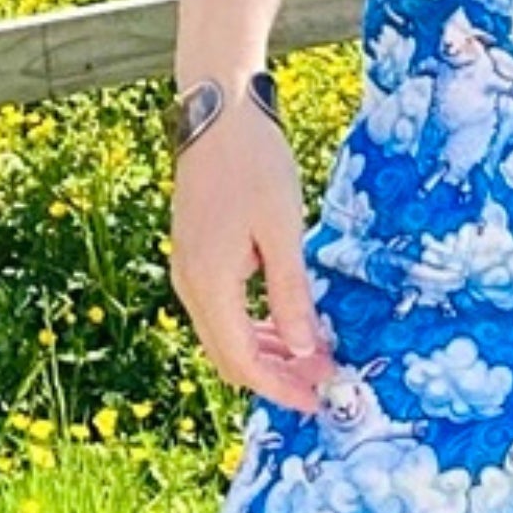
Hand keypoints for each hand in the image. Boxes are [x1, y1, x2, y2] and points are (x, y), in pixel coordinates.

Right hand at [167, 100, 338, 413]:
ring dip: (266, 354)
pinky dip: (254, 328)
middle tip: (323, 385)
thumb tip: (305, 350)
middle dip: (276, 377)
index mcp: (209, 283)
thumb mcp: (282, 228)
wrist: (218, 113)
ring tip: (311, 361)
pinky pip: (222, 311)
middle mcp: (191, 284)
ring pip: (225, 335)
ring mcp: (189, 270)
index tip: (318, 399)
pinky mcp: (197, 256)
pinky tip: (285, 325)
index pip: (243, 360)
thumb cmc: (255, 164)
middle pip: (230, 355)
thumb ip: (290, 291)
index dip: (281, 387)